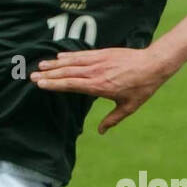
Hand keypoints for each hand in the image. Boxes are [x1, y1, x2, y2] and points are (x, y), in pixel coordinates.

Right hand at [31, 48, 172, 133]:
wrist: (153, 64)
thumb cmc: (142, 87)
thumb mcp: (129, 107)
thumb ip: (112, 119)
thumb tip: (101, 132)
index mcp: (99, 87)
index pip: (71, 85)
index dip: (55, 84)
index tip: (40, 84)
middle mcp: (96, 73)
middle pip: (67, 73)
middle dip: (49, 75)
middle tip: (32, 76)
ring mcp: (98, 61)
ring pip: (72, 62)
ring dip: (55, 64)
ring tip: (41, 65)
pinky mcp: (102, 53)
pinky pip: (82, 54)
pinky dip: (69, 55)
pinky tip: (59, 57)